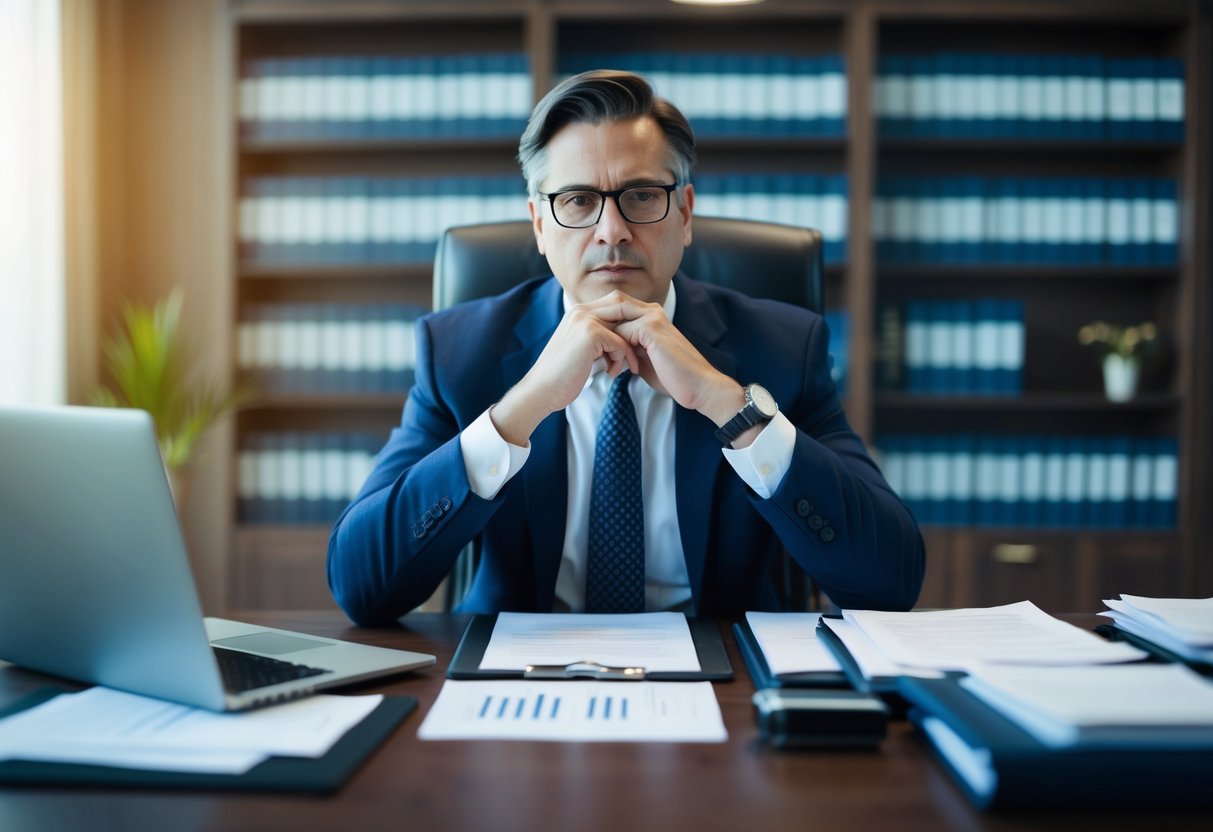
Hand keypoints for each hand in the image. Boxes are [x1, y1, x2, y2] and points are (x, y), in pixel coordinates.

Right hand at [491, 293, 639, 444]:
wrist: (541, 390)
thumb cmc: (562, 375)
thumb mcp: (581, 349)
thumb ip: (598, 337)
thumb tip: (624, 337)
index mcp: (578, 312)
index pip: (615, 305)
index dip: (628, 324)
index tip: (631, 348)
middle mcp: (581, 310)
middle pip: (623, 309)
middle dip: (634, 332)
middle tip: (635, 355)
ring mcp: (585, 320)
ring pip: (625, 329)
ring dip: (627, 352)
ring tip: (617, 369)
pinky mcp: (591, 334)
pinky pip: (621, 344)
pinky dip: (620, 361)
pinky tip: (610, 373)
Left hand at [603, 292, 745, 427]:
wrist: (699, 386)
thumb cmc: (674, 376)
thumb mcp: (645, 358)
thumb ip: (629, 348)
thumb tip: (609, 349)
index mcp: (650, 315)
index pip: (614, 312)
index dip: (603, 331)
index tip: (599, 355)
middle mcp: (651, 310)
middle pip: (610, 311)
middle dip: (600, 334)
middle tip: (598, 359)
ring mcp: (652, 316)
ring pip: (612, 322)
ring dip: (608, 346)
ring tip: (612, 368)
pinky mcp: (651, 327)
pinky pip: (619, 333)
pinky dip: (618, 353)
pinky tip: (628, 370)